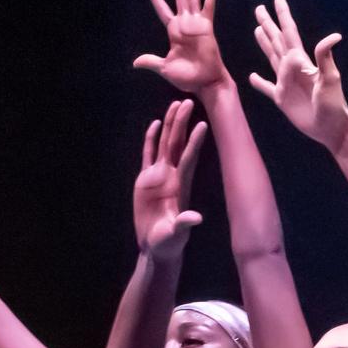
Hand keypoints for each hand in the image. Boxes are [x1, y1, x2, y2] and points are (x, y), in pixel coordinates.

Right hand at [131, 99, 207, 254]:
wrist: (156, 246)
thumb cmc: (169, 242)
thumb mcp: (176, 235)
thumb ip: (184, 224)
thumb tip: (196, 218)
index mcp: (180, 186)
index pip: (188, 158)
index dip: (195, 142)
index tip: (202, 124)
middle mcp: (172, 176)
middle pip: (177, 144)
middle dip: (182, 123)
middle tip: (188, 102)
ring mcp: (159, 176)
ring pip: (165, 144)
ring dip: (170, 125)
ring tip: (175, 105)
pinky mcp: (145, 180)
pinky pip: (148, 155)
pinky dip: (151, 140)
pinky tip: (155, 124)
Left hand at [135, 0, 230, 96]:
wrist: (205, 82)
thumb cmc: (187, 78)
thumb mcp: (165, 68)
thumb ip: (151, 61)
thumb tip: (135, 63)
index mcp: (173, 31)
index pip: (162, 10)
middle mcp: (184, 24)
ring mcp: (196, 23)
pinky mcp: (207, 26)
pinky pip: (208, 6)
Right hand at [245, 0, 347, 145]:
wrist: (330, 127)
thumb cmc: (333, 104)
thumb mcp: (331, 78)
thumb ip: (325, 57)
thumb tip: (334, 36)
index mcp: (301, 60)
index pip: (289, 33)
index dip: (283, 16)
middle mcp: (292, 68)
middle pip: (276, 41)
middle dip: (268, 24)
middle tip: (259, 9)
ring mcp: (285, 83)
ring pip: (271, 57)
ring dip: (264, 44)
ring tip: (257, 30)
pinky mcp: (281, 99)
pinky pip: (266, 87)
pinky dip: (258, 82)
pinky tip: (252, 76)